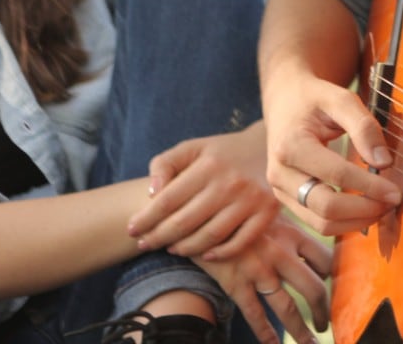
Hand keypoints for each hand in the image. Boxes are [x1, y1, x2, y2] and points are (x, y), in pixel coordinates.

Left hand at [128, 122, 277, 258]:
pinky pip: (240, 242)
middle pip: (185, 222)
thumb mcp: (193, 147)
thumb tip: (151, 193)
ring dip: (185, 248)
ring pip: (210, 237)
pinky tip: (205, 255)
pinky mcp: (268, 212)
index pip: (168, 199)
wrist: (272, 146)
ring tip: (171, 249)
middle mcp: (230, 183)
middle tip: (144, 245)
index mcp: (209, 165)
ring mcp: (251, 199)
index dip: (146, 218)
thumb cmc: (223, 152)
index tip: (131, 230)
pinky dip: (220, 254)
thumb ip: (165, 164)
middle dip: (158, 237)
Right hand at [194, 218, 332, 343]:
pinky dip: (265, 333)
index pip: (325, 259)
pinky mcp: (235, 283)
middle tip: (325, 322)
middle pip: (313, 288)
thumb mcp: (265, 208)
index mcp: (291, 232)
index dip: (331, 276)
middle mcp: (280, 253)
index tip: (331, 287)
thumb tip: (300, 240)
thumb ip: (284, 224)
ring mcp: (258, 270)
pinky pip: (255, 314)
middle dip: (322, 310)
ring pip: (287, 308)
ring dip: (300, 329)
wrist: (199, 209)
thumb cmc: (234, 206)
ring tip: (310, 342)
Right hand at [263, 68, 402, 236]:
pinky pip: (316, 223)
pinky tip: (365, 211)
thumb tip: (384, 161)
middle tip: (391, 202)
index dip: (370, 186)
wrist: (285, 100)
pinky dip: (344, 224)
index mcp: (290, 145)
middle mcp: (280, 173)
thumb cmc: (314, 98)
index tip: (395, 191)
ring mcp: (280, 190)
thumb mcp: (340, 99)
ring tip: (382, 208)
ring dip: (356, 222)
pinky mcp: (287, 200)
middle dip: (364, 210)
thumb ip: (364, 127)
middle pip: (325, 207)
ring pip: (320, 224)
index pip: (336, 175)